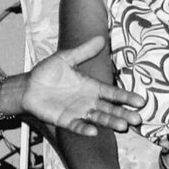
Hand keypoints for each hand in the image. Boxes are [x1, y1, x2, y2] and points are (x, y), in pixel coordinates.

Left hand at [24, 36, 144, 135]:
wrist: (28, 86)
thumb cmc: (47, 72)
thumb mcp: (65, 58)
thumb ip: (83, 51)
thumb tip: (101, 38)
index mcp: (91, 86)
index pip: (112, 93)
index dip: (126, 97)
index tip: (140, 101)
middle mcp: (88, 101)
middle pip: (110, 109)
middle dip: (123, 114)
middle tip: (137, 119)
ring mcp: (77, 112)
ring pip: (98, 119)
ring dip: (110, 122)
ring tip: (122, 126)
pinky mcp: (65, 120)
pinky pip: (77, 126)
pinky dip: (84, 129)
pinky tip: (93, 131)